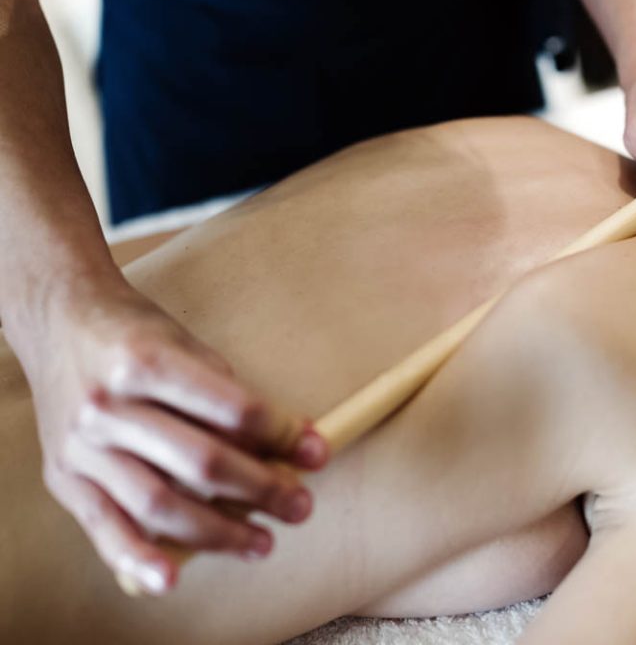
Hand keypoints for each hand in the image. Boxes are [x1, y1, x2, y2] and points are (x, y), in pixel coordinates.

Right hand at [9, 276, 327, 594]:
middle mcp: (110, 406)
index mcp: (146, 361)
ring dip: (218, 532)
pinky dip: (139, 557)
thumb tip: (286, 440)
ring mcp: (82, 446)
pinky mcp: (64, 477)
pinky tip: (172, 577)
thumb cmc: (134, 329)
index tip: (314, 450)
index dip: (281, 434)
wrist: (60, 319)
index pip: (231, 409)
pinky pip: (103, 527)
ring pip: (159, 503)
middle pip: (200, 462)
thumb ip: (228, 393)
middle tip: (300, 505)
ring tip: (261, 541)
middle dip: (262, 489)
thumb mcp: (186, 342)